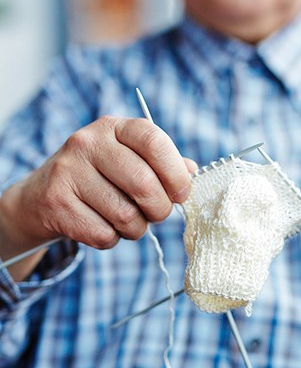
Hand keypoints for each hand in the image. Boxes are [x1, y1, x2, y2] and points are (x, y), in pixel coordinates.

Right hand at [0, 116, 195, 279]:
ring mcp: (68, 172)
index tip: (182, 193)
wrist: (39, 197)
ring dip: (136, 228)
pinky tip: (103, 227)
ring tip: (128, 222)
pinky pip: (104, 234)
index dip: (175, 173)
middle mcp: (87, 143)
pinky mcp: (56, 204)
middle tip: (157, 214)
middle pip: (144, 183)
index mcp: (113, 127)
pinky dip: (112, 239)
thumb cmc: (97, 179)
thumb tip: (193, 172)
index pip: (154, 141)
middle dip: (160, 209)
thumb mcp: (127, 160)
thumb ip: (161, 164)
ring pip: (125, 215)